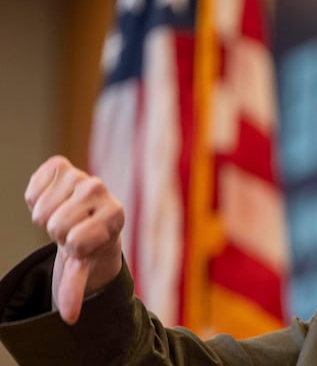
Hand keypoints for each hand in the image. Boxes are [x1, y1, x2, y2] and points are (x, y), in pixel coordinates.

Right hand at [24, 156, 123, 323]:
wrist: (84, 214)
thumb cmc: (89, 241)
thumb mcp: (85, 264)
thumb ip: (76, 287)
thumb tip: (69, 318)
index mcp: (115, 214)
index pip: (77, 240)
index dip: (73, 247)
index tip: (82, 244)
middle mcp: (102, 190)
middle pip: (56, 224)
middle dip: (56, 233)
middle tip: (68, 230)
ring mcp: (81, 175)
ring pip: (42, 208)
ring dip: (46, 216)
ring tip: (62, 215)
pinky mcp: (60, 165)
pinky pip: (32, 187)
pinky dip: (35, 198)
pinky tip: (52, 199)